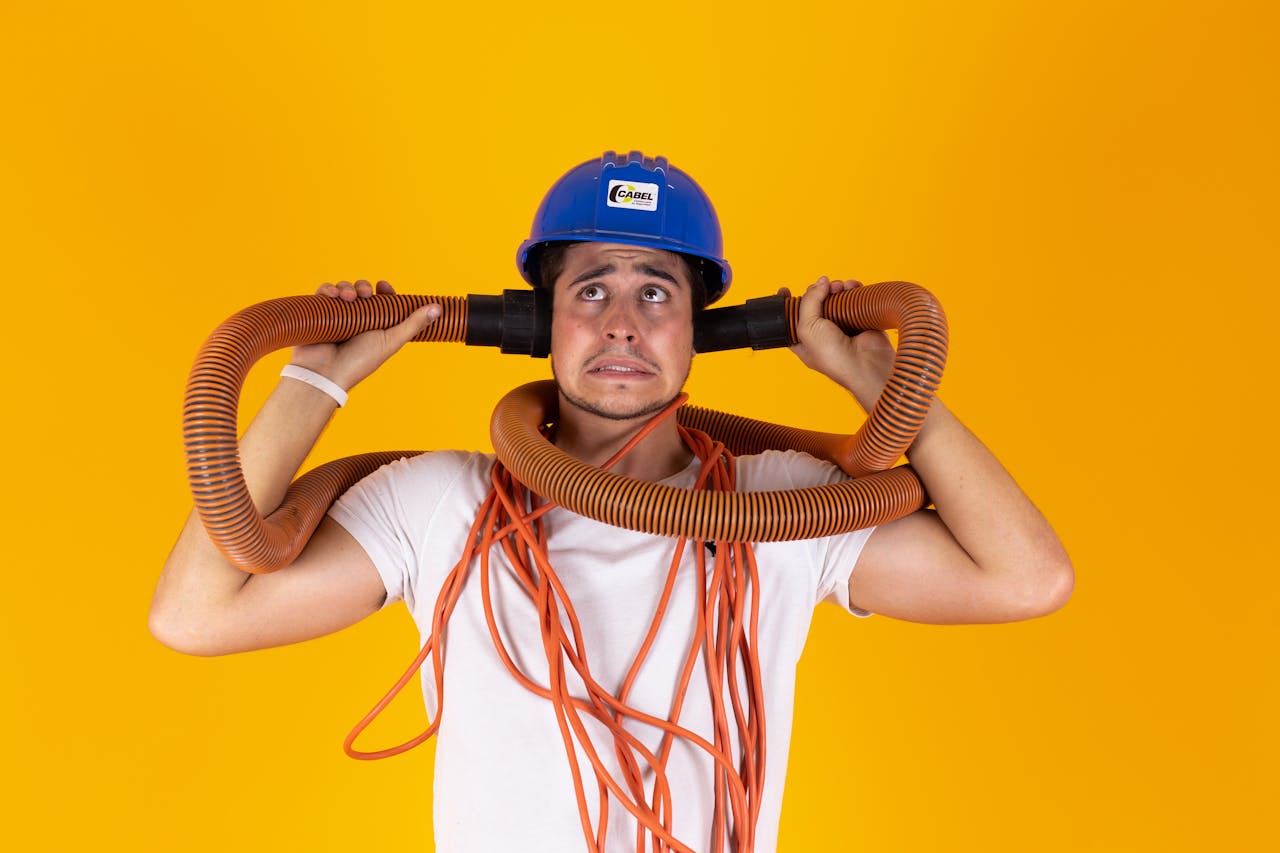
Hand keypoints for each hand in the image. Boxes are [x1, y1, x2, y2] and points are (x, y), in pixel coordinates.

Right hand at [289, 279, 440, 390]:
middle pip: (362, 292)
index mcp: (375, 326)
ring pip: (343, 290)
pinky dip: (328, 290)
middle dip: (363, 287)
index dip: (384, 291)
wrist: (325, 373)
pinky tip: (333, 295)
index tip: (383, 286)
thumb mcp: (391, 341)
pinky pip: (323, 294)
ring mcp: (337, 318)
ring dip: (347, 287)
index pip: (381, 301)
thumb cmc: (359, 361)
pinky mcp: (319, 315)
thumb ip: (414, 324)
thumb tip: (438, 308)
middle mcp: (356, 321)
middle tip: (364, 294)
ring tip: (347, 298)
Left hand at [783, 276, 895, 410]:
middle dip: (817, 291)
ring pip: (835, 298)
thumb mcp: (807, 327)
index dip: (788, 304)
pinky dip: (853, 290)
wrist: (865, 363)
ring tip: (840, 287)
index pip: (791, 318)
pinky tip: (852, 287)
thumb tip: (821, 282)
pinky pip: (854, 299)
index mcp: (804, 340)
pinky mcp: (859, 320)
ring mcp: (841, 326)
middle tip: (823, 288)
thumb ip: (809, 301)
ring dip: (836, 287)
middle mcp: (821, 333)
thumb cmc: (833, 356)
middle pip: (815, 303)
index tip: (785, 291)